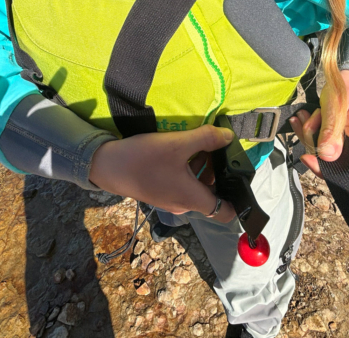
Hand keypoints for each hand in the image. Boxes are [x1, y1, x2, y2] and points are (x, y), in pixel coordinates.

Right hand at [89, 125, 236, 222]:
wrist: (107, 165)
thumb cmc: (144, 159)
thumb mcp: (178, 144)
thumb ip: (206, 139)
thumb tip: (228, 136)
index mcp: (193, 199)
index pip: (225, 212)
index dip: (238, 201)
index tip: (241, 180)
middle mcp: (183, 204)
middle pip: (211, 193)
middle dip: (217, 172)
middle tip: (217, 149)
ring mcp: (170, 199)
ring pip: (196, 186)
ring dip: (200, 168)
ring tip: (197, 144)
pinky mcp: (159, 192)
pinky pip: (182, 183)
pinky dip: (186, 169)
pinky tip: (179, 149)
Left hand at [289, 70, 348, 177]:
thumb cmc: (348, 89)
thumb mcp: (337, 105)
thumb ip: (331, 130)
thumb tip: (326, 156)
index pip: (344, 168)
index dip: (322, 166)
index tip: (305, 156)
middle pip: (329, 159)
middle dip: (311, 140)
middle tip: (305, 118)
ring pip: (322, 150)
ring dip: (309, 133)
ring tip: (304, 114)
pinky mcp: (342, 141)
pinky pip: (323, 143)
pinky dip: (312, 131)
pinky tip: (304, 118)